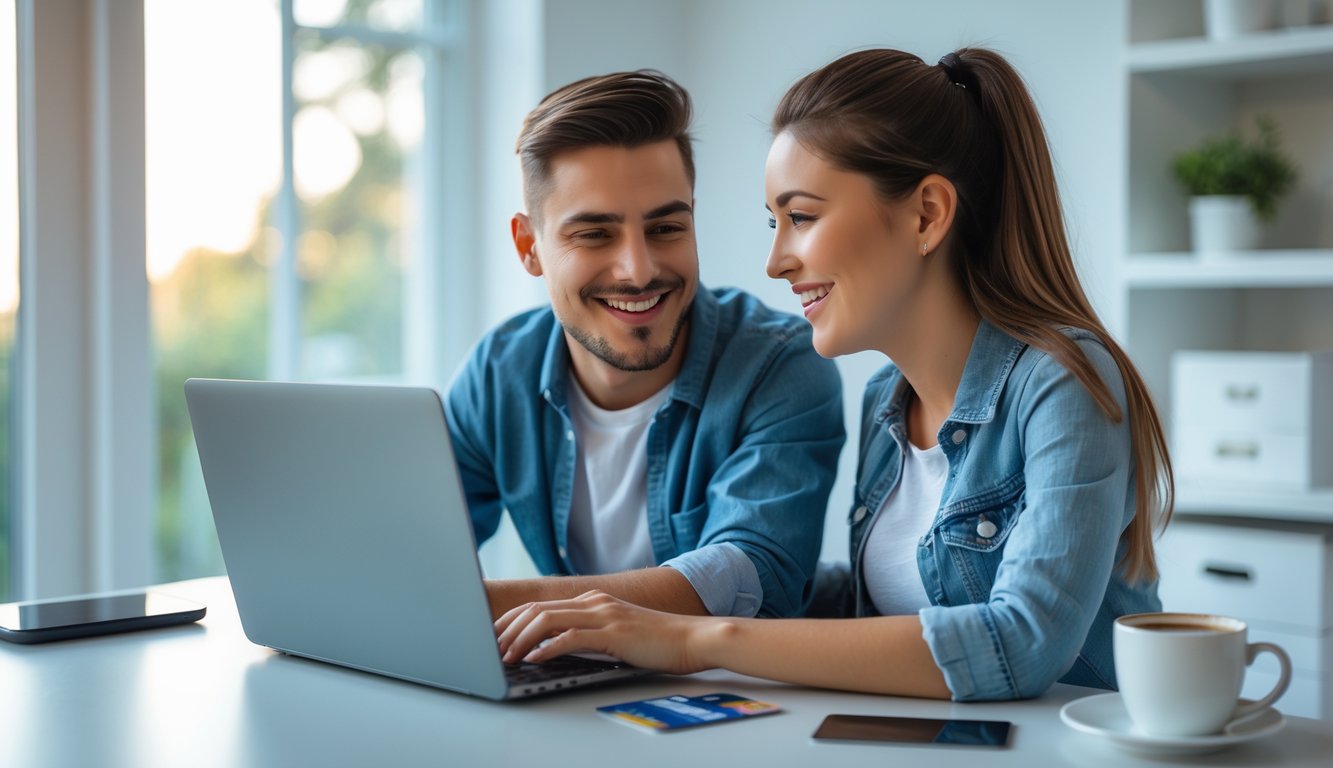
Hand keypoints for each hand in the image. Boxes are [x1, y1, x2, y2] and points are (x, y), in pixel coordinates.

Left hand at [493, 590, 712, 674]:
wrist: (693, 638)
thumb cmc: (658, 642)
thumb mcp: (617, 633)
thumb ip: (590, 635)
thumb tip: (557, 649)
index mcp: (593, 600)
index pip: (541, 606)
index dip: (513, 620)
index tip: (495, 637)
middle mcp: (594, 602)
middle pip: (537, 610)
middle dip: (508, 630)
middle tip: (491, 650)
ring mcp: (604, 614)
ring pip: (547, 620)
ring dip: (521, 640)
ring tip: (506, 657)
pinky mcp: (613, 632)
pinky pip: (571, 637)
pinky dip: (547, 648)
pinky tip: (534, 660)